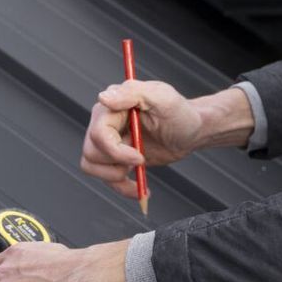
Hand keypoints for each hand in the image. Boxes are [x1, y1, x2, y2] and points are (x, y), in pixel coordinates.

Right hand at [80, 80, 250, 198]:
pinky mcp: (115, 158)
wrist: (191, 131)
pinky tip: (140, 188)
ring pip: (90, 165)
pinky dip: (120, 187)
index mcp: (112, 106)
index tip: (140, 156)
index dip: (116, 151)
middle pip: (90, 151)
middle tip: (141, 160)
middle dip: (116, 163)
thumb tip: (103, 97)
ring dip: (114, 176)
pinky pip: (104, 177)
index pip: (98, 133)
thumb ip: (133, 93)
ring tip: (138, 168)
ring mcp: (108, 141)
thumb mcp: (162, 97)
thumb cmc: (180, 112)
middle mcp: (105, 122)